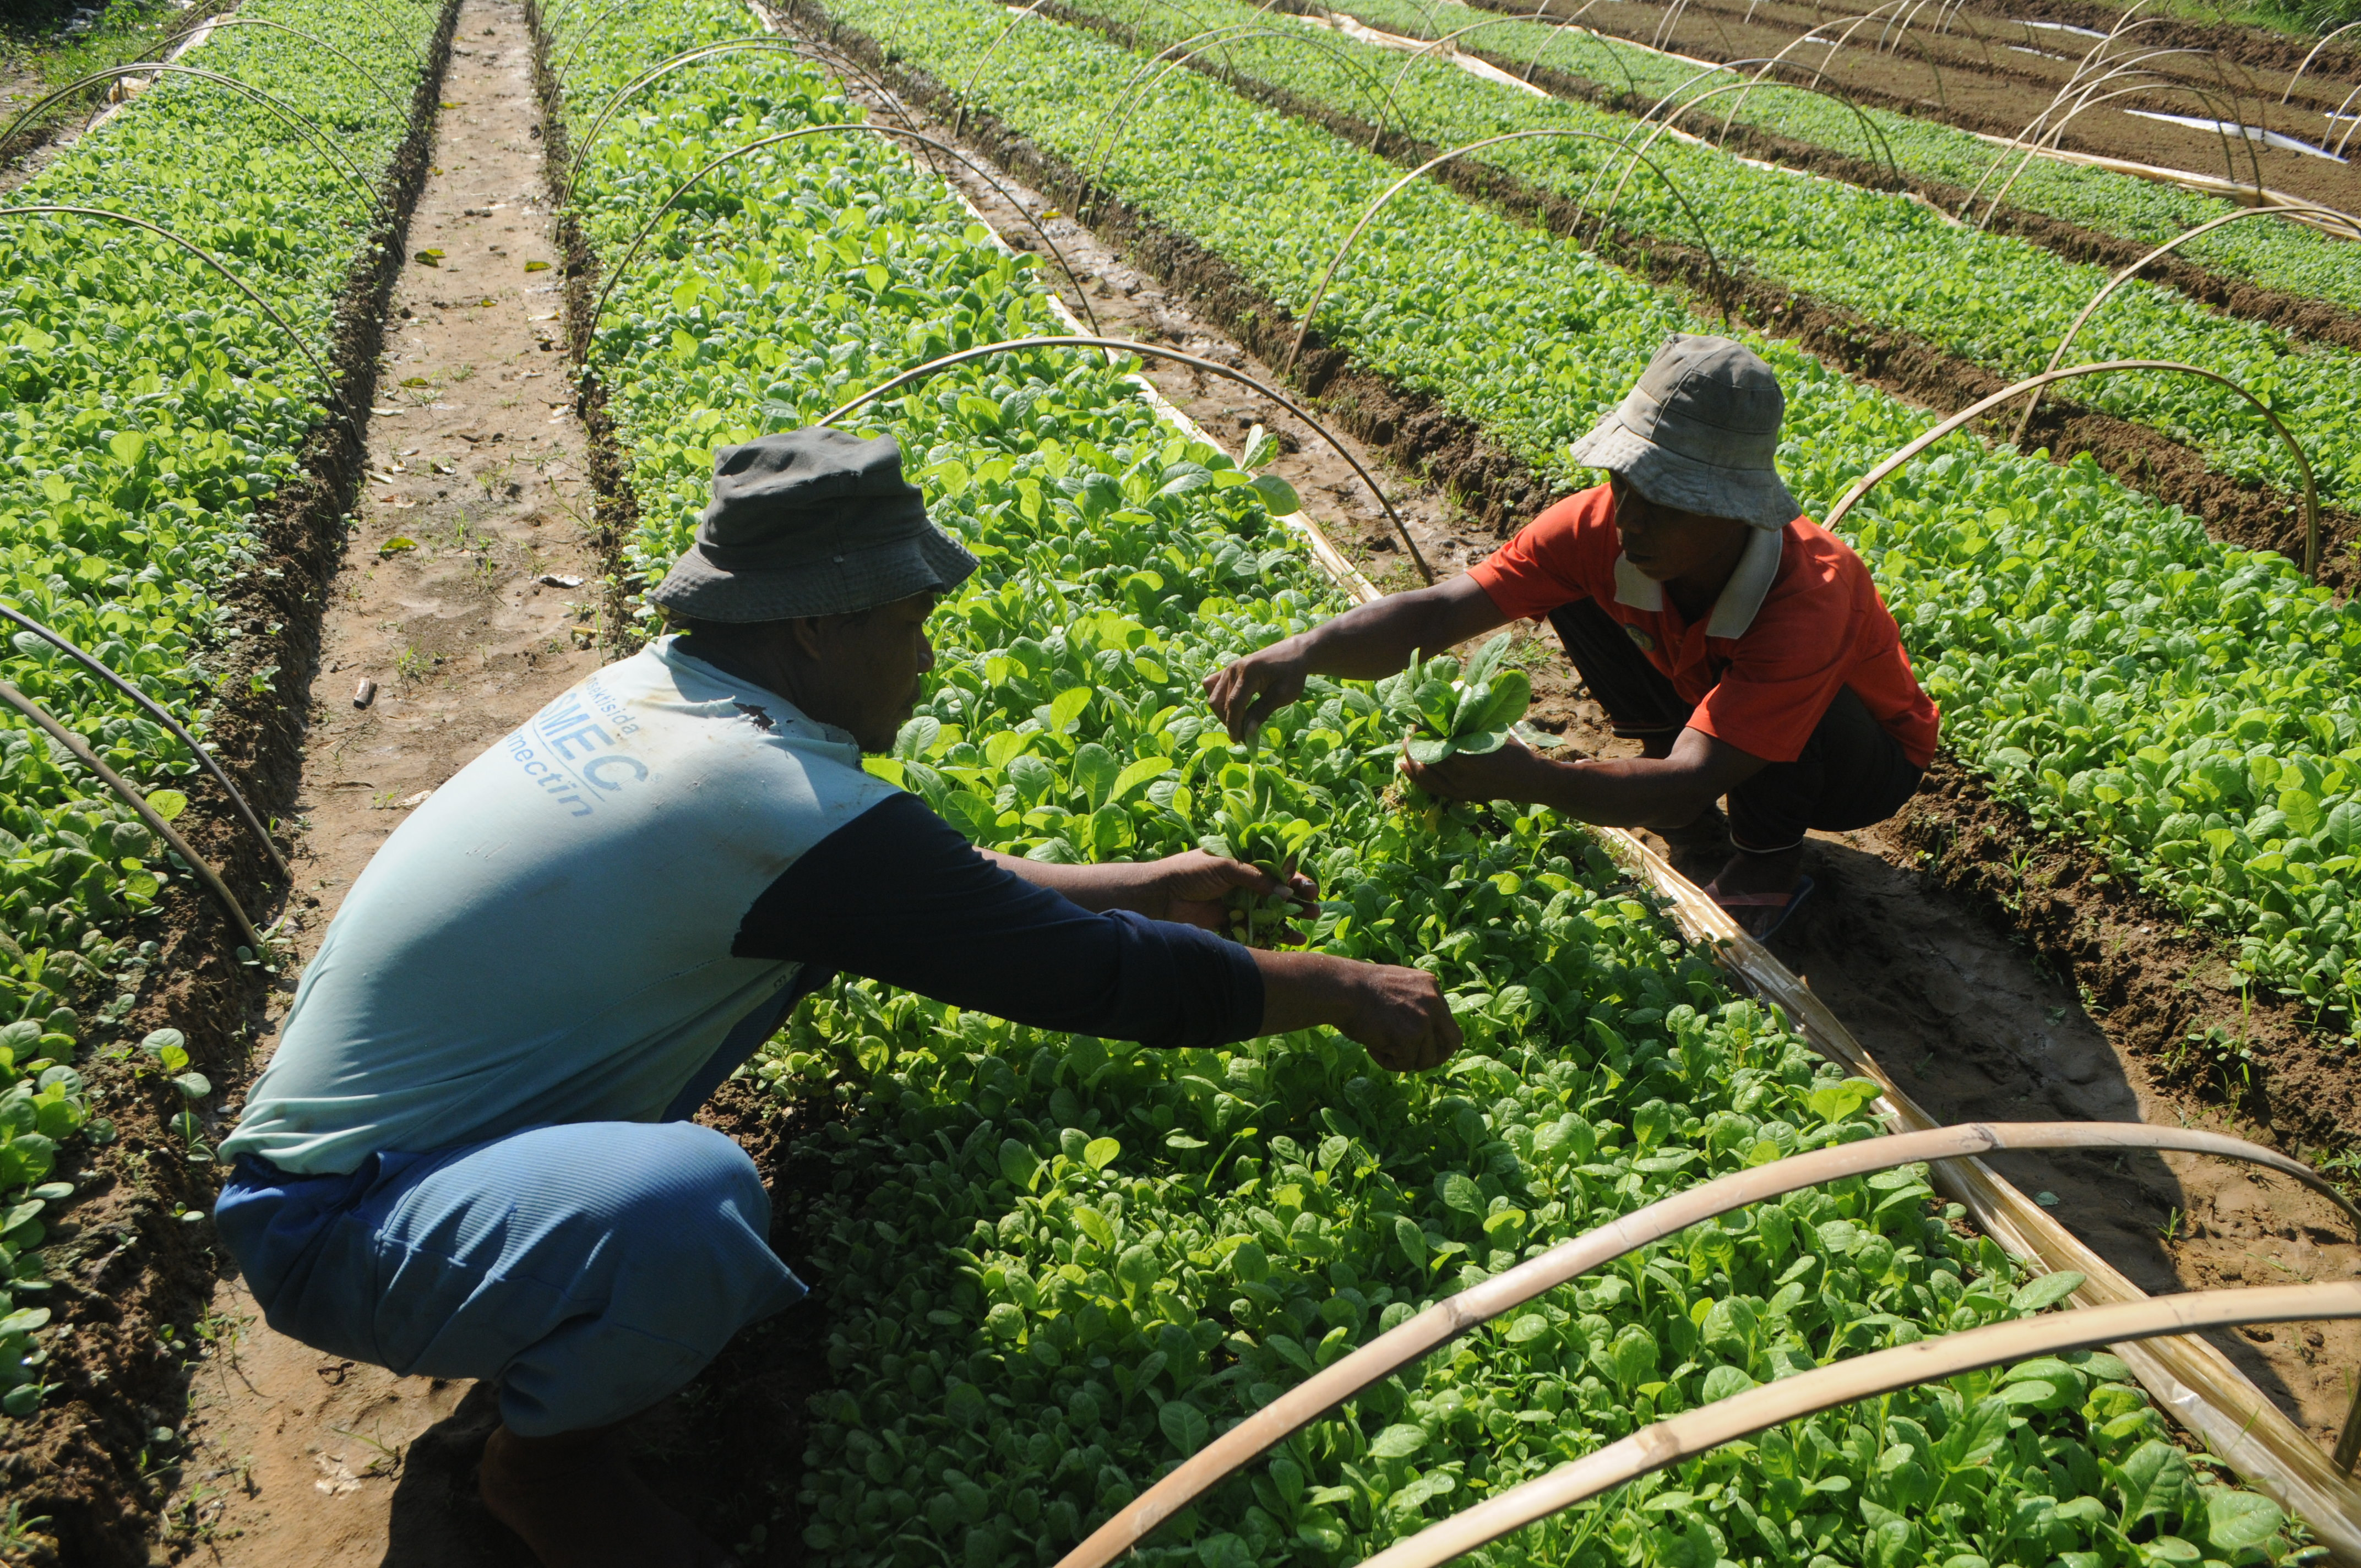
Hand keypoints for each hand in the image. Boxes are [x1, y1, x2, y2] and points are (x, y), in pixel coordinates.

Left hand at [1141, 849, 1317, 936]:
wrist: (1161, 896)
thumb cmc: (1191, 872)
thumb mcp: (1226, 865)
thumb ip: (1256, 878)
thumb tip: (1286, 891)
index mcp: (1244, 861)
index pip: (1277, 867)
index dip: (1295, 875)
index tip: (1309, 887)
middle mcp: (1246, 882)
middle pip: (1280, 890)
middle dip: (1299, 897)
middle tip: (1314, 906)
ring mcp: (1241, 904)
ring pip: (1274, 911)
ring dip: (1293, 916)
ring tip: (1310, 921)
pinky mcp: (1233, 923)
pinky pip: (1260, 929)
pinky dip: (1277, 934)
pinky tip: (1294, 938)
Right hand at [1204, 643, 1308, 741]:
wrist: (1294, 653)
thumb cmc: (1292, 674)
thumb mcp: (1283, 695)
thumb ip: (1262, 712)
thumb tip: (1247, 732)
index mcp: (1249, 672)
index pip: (1234, 704)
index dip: (1234, 724)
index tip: (1239, 740)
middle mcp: (1234, 668)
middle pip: (1220, 702)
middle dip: (1228, 722)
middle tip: (1243, 736)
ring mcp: (1229, 667)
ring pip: (1214, 697)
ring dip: (1223, 713)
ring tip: (1239, 723)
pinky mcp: (1228, 669)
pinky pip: (1212, 686)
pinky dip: (1219, 700)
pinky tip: (1231, 708)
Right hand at [1335, 962, 1459, 1071]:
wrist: (1341, 989)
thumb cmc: (1358, 989)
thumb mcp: (1396, 986)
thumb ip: (1414, 1003)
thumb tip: (1422, 1033)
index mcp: (1431, 986)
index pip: (1447, 1021)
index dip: (1434, 1038)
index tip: (1419, 1046)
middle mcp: (1433, 1002)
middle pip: (1453, 1042)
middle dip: (1437, 1057)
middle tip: (1416, 1062)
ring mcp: (1424, 1020)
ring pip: (1427, 1059)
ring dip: (1405, 1060)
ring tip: (1380, 1047)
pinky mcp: (1410, 1038)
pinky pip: (1404, 1065)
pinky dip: (1387, 1062)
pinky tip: (1372, 1046)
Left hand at [1398, 734, 1546, 803]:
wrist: (1529, 780)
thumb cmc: (1514, 752)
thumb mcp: (1491, 735)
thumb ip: (1468, 728)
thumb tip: (1446, 713)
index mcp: (1469, 759)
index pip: (1436, 745)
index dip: (1423, 733)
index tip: (1417, 722)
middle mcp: (1461, 777)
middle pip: (1426, 761)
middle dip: (1413, 745)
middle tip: (1409, 732)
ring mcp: (1459, 790)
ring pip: (1425, 776)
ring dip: (1411, 760)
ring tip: (1405, 746)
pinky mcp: (1459, 796)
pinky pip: (1431, 788)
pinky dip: (1416, 777)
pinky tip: (1406, 767)